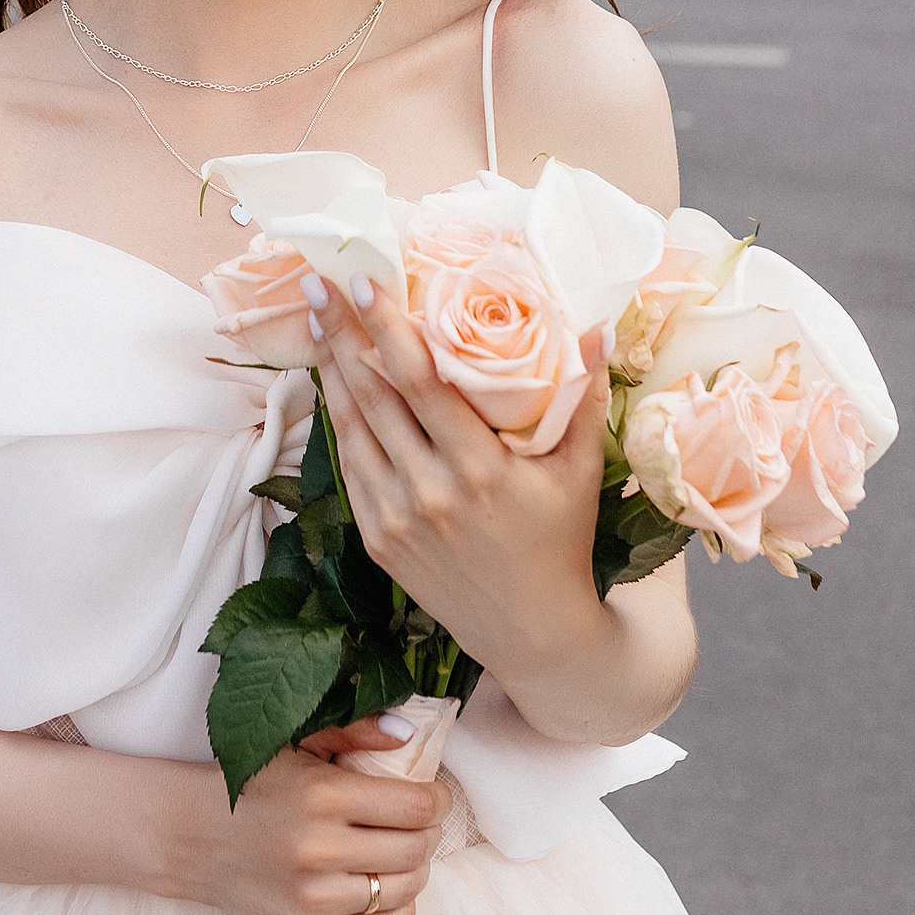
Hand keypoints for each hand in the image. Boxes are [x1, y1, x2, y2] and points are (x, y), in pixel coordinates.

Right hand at [193, 716, 448, 914]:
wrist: (194, 837)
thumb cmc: (256, 786)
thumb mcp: (300, 744)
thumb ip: (356, 731)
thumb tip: (410, 734)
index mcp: (321, 795)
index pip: (417, 806)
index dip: (437, 799)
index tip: (433, 795)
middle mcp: (317, 850)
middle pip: (416, 849)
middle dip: (428, 833)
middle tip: (417, 823)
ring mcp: (311, 898)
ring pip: (405, 889)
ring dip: (415, 870)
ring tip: (400, 853)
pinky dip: (398, 908)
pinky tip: (384, 886)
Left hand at [307, 273, 616, 706]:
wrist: (533, 633)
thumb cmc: (561, 543)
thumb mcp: (580, 471)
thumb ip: (585, 395)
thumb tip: (598, 323)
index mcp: (479, 468)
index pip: (421, 381)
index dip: (387, 328)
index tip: (363, 281)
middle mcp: (429, 492)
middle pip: (373, 395)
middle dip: (342, 334)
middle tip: (317, 282)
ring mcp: (396, 518)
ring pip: (352, 429)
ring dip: (330, 371)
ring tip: (316, 320)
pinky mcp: (377, 540)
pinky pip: (350, 467)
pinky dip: (338, 422)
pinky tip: (331, 385)